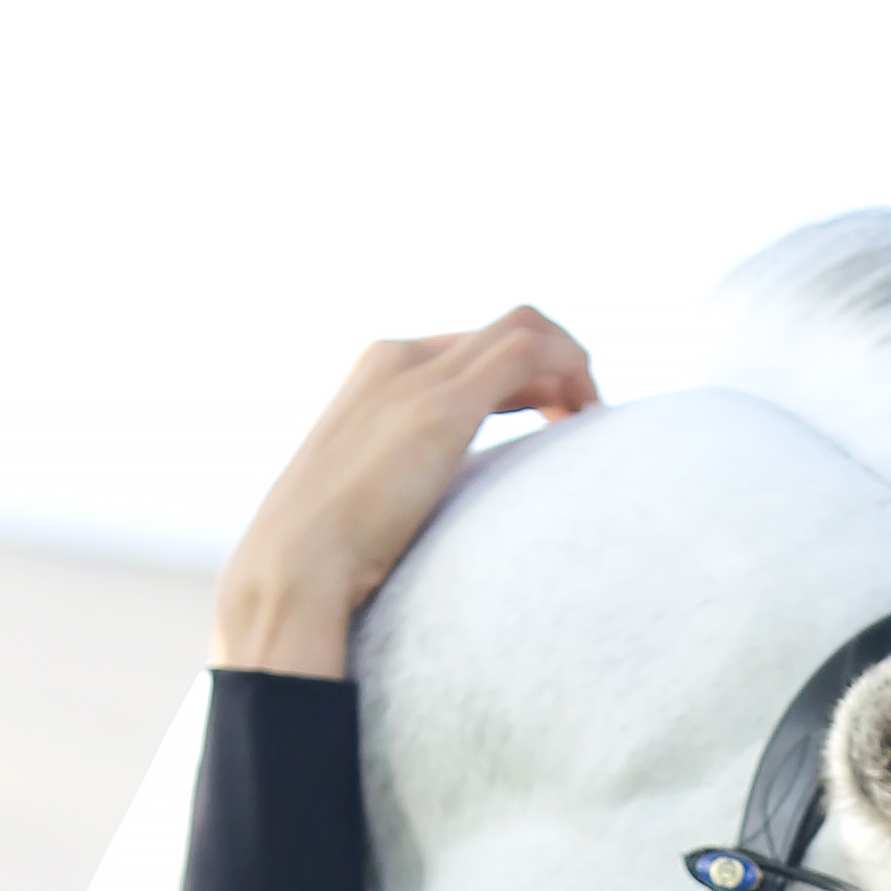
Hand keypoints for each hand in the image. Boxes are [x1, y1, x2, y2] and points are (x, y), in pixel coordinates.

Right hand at [210, 311, 598, 678]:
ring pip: (523, 329)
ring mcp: (420, 375)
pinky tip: (590, 414)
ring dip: (571, 365)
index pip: (470, 350)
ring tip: (594, 417)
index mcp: (378, 371)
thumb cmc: (327, 551)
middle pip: (501, 332)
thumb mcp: (370, 497)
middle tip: (584, 418)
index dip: (524, 379)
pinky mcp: (442, 405)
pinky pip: (527, 353)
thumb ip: (404, 480)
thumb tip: (428, 512)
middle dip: (553, 366)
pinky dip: (570, 368)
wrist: (296, 561)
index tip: (554, 421)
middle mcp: (400, 357)